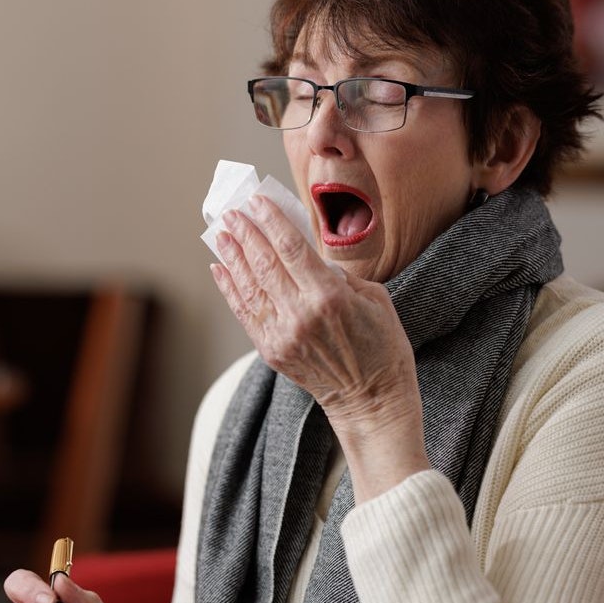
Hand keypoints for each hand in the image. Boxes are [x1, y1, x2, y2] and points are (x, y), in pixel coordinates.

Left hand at [210, 196, 428, 497]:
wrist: (372, 400)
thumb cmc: (382, 346)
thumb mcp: (374, 298)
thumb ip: (338, 274)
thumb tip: (306, 253)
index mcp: (329, 297)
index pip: (291, 248)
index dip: (271, 221)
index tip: (257, 202)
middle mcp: (301, 315)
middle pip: (265, 263)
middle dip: (246, 233)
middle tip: (233, 211)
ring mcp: (283, 335)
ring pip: (250, 287)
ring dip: (232, 257)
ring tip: (221, 233)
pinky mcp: (272, 351)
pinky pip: (245, 313)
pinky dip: (231, 289)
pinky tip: (221, 269)